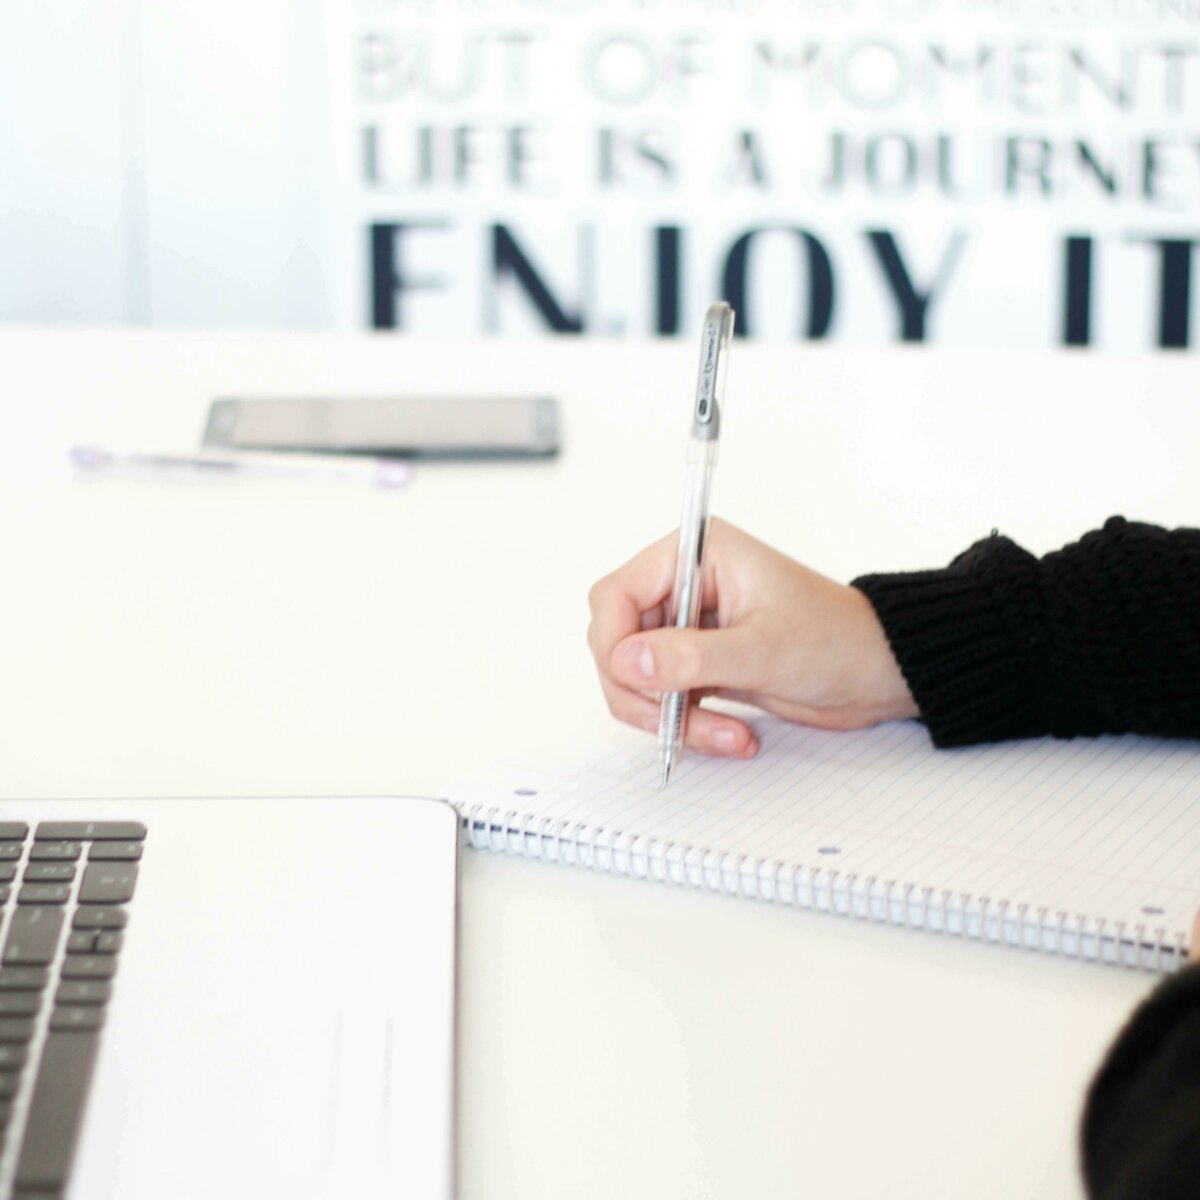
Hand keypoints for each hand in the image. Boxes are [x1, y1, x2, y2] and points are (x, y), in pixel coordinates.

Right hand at [587, 518, 918, 757]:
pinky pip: (664, 698)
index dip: (614, 642)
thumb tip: (627, 660)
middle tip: (675, 722)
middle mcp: (685, 585)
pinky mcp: (698, 662)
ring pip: (637, 678)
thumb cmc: (837, 641)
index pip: (616, 594)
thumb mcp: (763, 650)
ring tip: (724, 736)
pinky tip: (732, 735)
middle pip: (617, 641)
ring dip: (670, 716)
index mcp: (696, 555)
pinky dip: (687, 724)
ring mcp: (689, 626)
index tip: (634, 680)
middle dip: (643, 691)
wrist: (877, 674)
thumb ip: (690, 656)